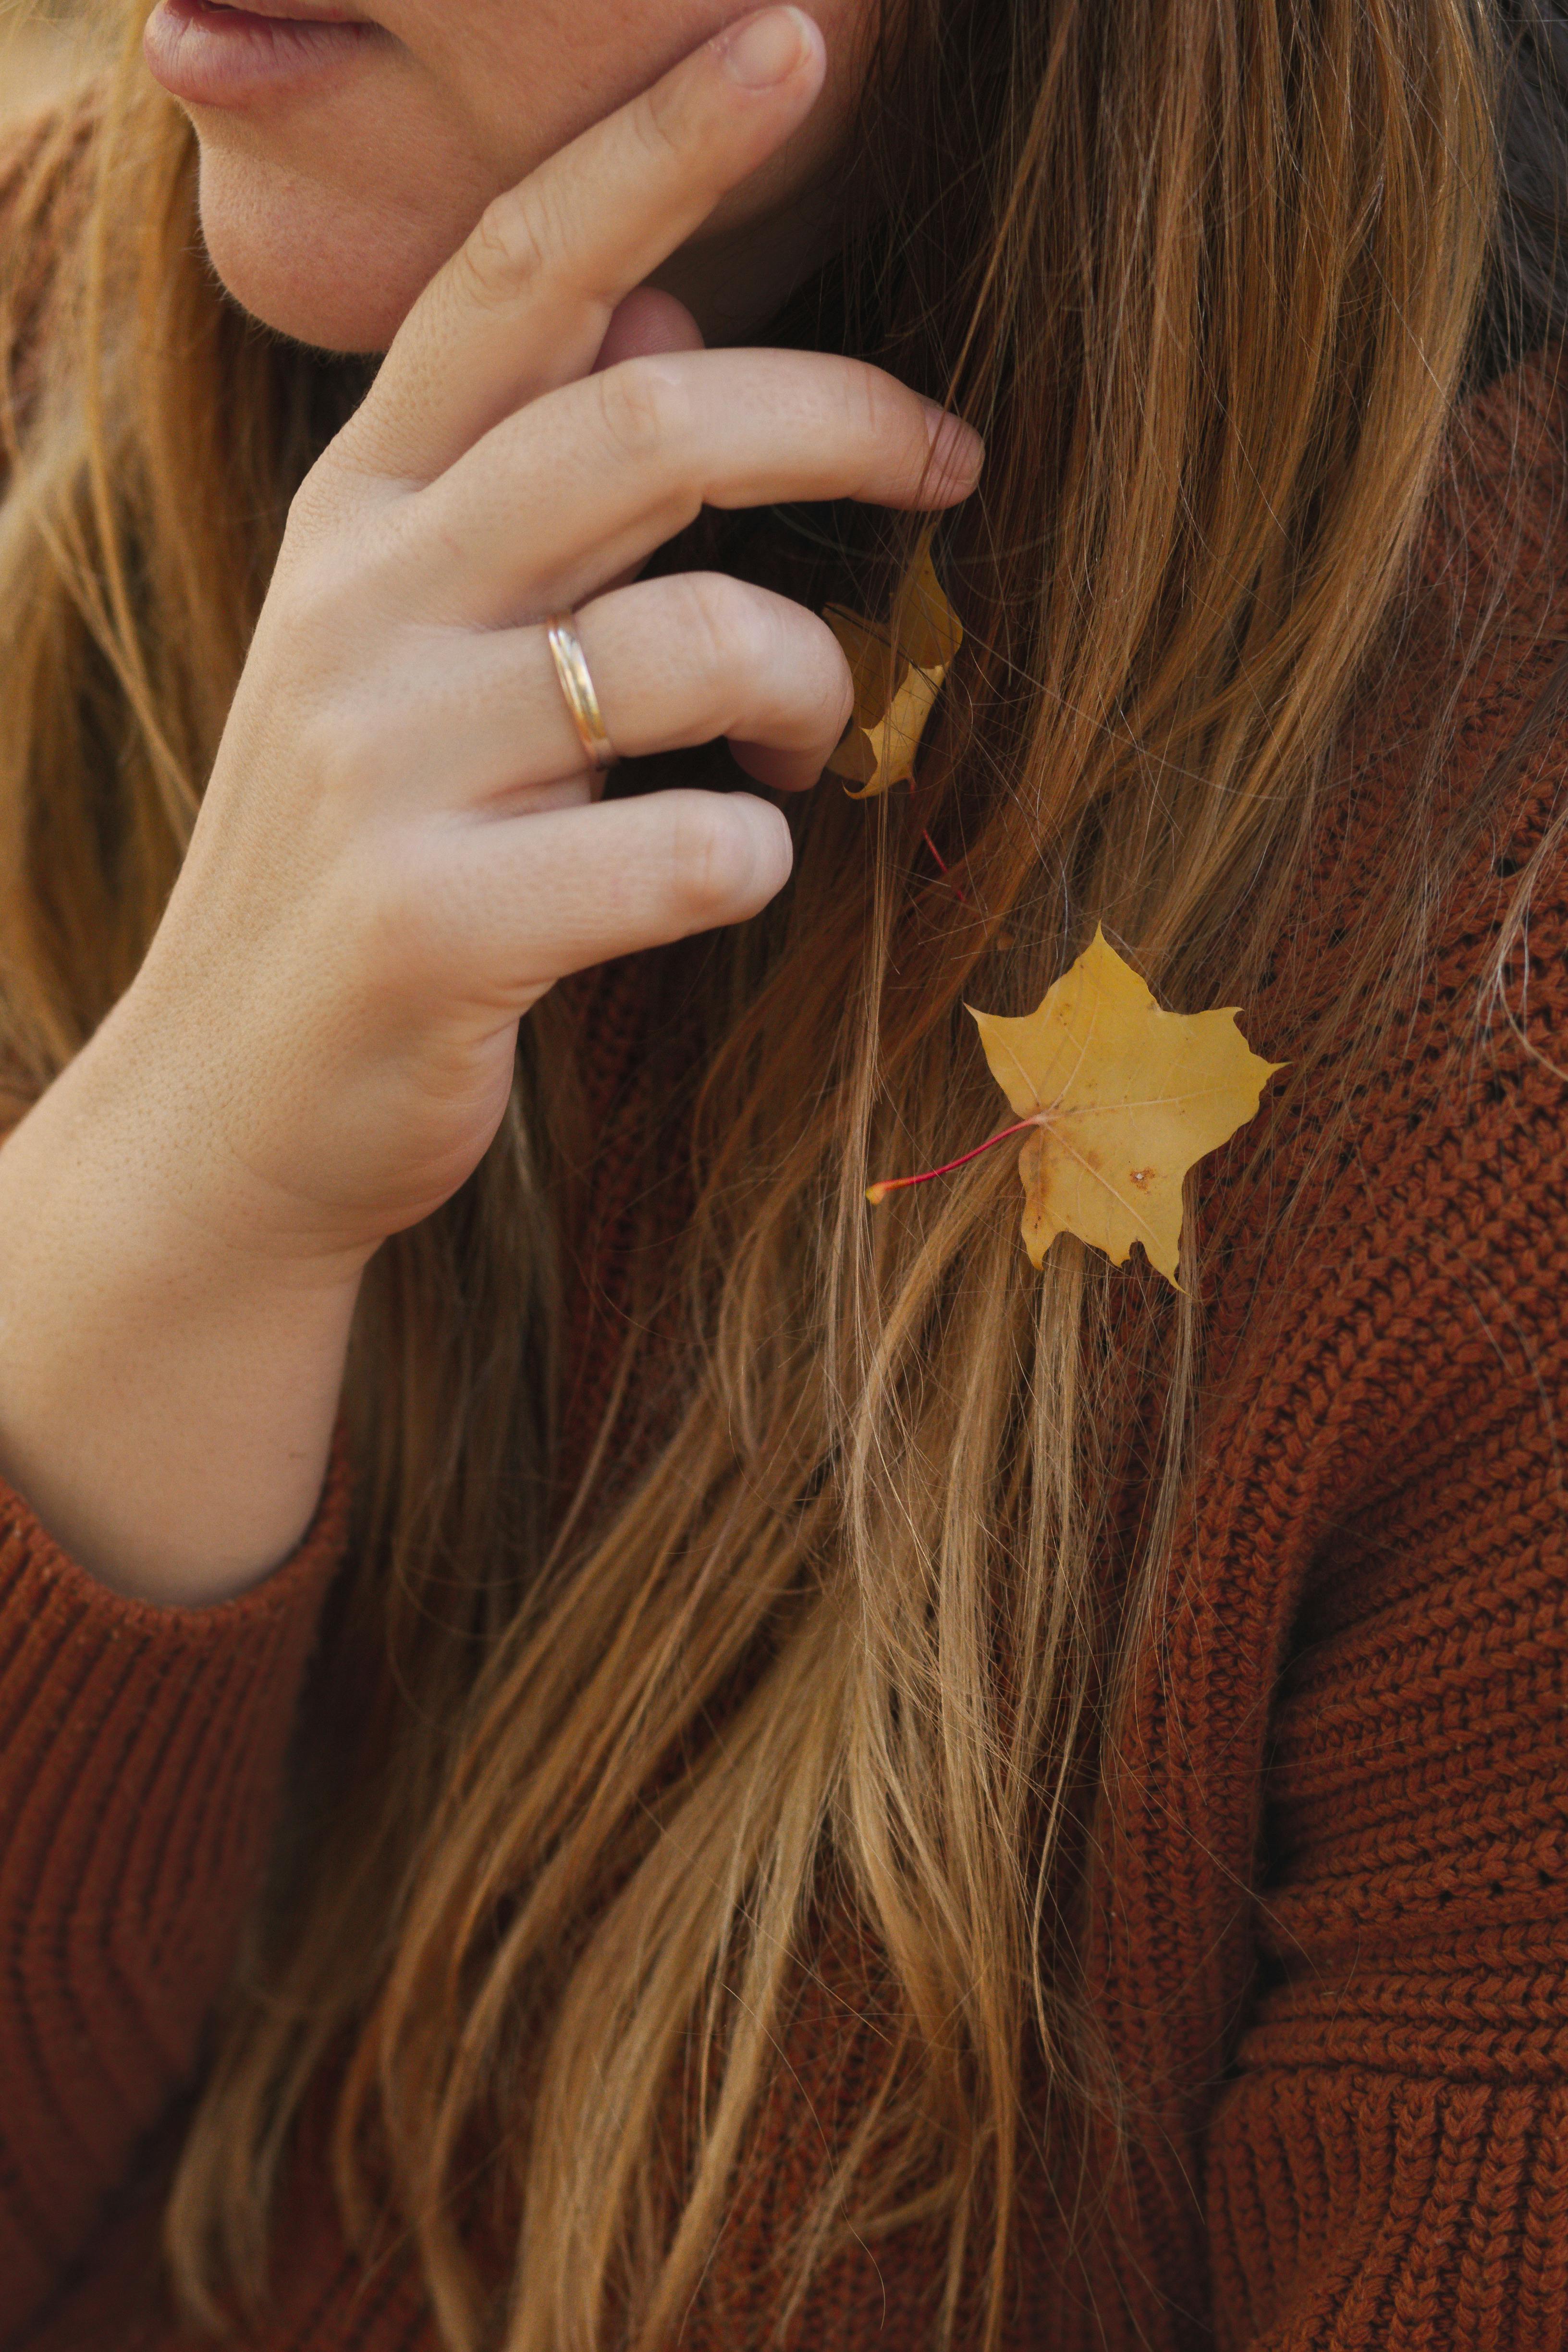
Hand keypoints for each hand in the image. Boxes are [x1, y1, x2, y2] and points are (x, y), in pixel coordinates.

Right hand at [123, 4, 981, 1273]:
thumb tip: (653, 317)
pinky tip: (730, 870)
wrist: (232, 1103)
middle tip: (953, 450)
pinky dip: (752, 855)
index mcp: (362, 517)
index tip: (789, 37)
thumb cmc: (367, 858)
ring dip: (810, 682)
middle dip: (837, 414)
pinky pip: (683, 852)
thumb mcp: (403, 647)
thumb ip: (515, 483)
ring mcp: (385, 767)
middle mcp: (362, 608)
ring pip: (690, 648)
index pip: (511, 278)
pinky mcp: (434, 926)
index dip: (652, 148)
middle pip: (640, 427)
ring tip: (816, 738)